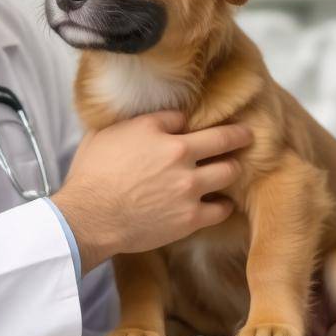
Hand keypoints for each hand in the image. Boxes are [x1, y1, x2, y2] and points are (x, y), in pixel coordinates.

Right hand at [52, 110, 250, 274]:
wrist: (88, 217)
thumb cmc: (92, 173)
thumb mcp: (107, 132)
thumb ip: (136, 123)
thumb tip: (157, 117)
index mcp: (161, 133)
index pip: (189, 118)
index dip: (193, 122)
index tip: (200, 124)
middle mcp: (181, 156)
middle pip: (225, 140)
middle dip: (239, 135)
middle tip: (247, 135)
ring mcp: (189, 189)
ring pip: (230, 172)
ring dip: (232, 169)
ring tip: (232, 169)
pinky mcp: (191, 218)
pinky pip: (222, 209)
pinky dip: (224, 204)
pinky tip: (222, 203)